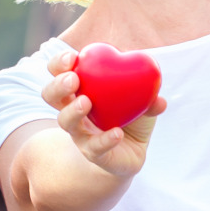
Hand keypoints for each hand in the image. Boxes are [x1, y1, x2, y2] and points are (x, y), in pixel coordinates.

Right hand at [41, 46, 166, 178]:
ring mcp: (80, 133)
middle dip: (58, 85)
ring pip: (65, 122)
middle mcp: (73, 110)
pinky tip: (117, 133)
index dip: (59, 63)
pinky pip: (94, 147)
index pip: (59, 72)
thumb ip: (149, 95)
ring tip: (86, 102)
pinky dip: (105, 139)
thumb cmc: (130, 116)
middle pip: (50, 95)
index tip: (72, 57)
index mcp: (80, 90)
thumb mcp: (142, 100)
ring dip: (73, 110)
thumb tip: (159, 97)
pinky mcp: (93, 153)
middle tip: (73, 79)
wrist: (132, 152)